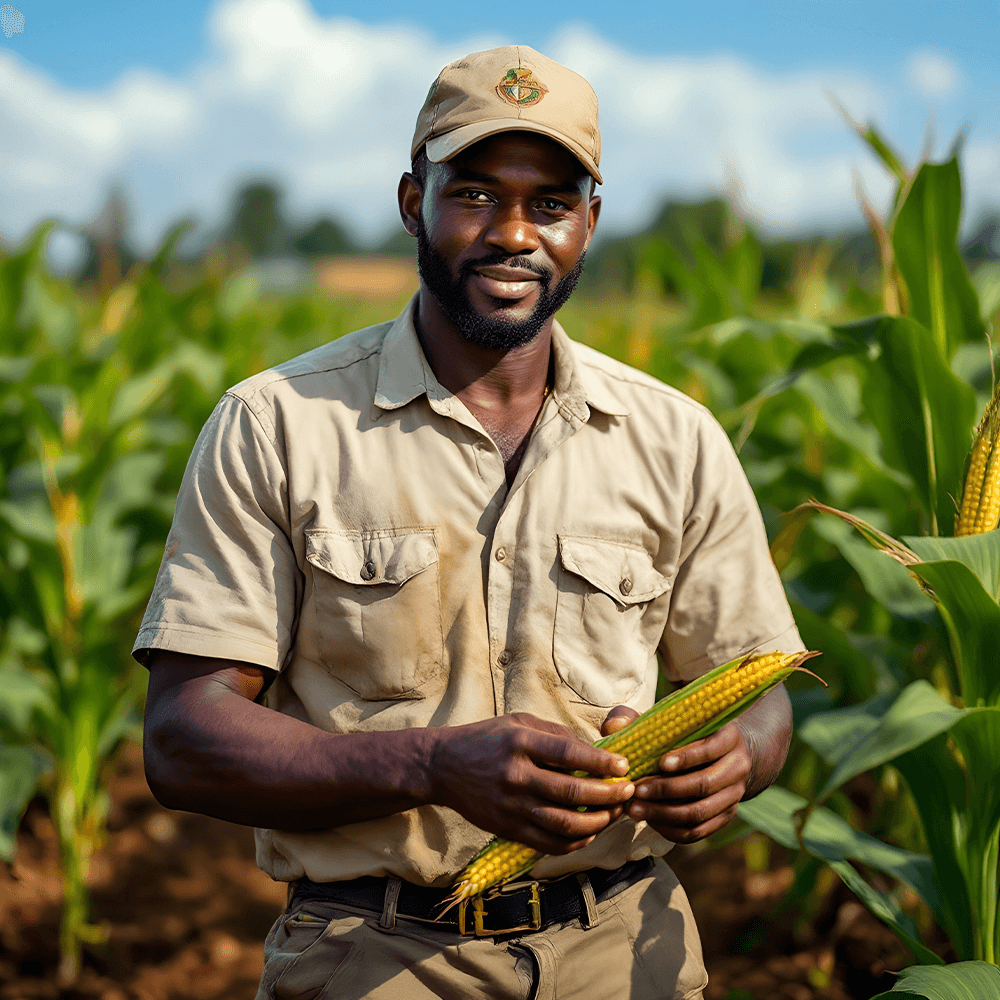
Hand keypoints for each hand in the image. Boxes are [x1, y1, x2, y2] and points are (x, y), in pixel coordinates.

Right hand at [429, 713, 635, 855]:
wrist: (442, 767)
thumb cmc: (486, 739)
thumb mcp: (519, 722)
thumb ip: (556, 734)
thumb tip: (595, 750)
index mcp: (520, 743)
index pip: (569, 754)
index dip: (601, 763)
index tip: (623, 766)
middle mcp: (516, 776)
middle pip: (572, 793)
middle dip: (609, 795)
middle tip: (628, 791)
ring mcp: (511, 806)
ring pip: (564, 824)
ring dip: (598, 822)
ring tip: (615, 813)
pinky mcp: (507, 829)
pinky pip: (548, 843)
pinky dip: (575, 842)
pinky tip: (590, 832)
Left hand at [601, 707, 750, 843]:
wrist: (725, 752)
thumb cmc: (687, 731)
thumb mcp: (666, 718)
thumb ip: (637, 718)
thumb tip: (613, 726)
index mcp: (728, 736)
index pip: (710, 749)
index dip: (686, 758)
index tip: (660, 763)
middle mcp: (737, 766)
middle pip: (704, 784)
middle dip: (666, 790)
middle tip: (636, 791)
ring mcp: (734, 795)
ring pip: (701, 812)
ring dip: (665, 814)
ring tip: (635, 810)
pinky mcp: (725, 816)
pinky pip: (699, 831)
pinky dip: (673, 829)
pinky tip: (650, 821)